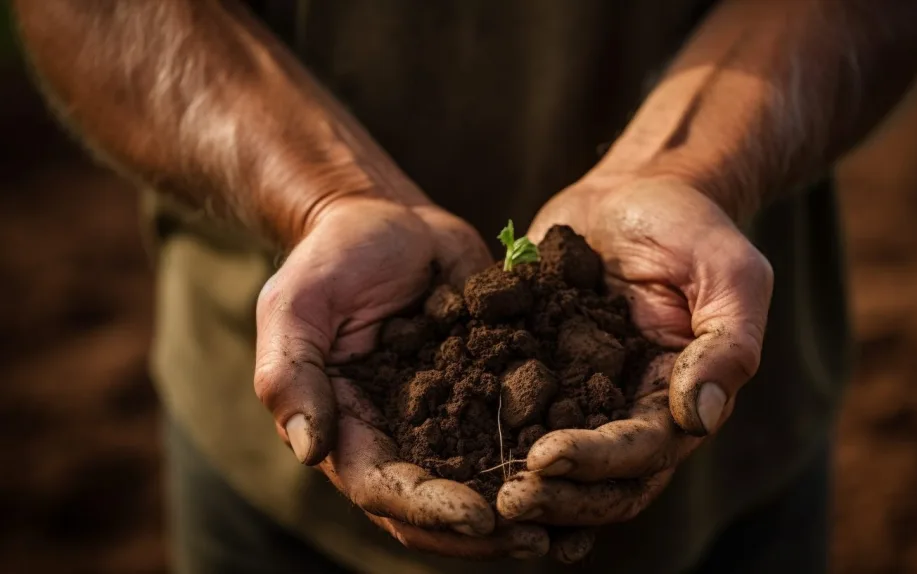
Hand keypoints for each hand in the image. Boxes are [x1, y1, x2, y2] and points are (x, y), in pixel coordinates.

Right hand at [253, 197, 549, 557]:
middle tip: (537, 539)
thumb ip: (292, 375)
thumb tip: (309, 452)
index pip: (385, 489)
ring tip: (573, 526)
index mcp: (349, 431)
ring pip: (485, 482)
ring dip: (525, 509)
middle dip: (486, 531)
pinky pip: (519, 430)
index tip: (478, 515)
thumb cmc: (331, 258)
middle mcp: (400, 438)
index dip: (430, 509)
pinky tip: (592, 463)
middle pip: (438, 508)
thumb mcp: (296, 306)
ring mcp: (448, 418)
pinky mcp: (489, 388)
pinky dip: (550, 455)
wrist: (386, 219)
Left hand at [497, 176, 772, 524]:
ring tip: (471, 488)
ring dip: (521, 482)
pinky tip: (445, 443)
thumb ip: (727, 345)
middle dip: (556, 495)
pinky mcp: (539, 369)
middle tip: (504, 500)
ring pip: (555, 463)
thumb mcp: (731, 275)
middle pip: (599, 479)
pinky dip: (484, 433)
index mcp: (678, 398)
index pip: (643, 452)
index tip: (545, 459)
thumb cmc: (692, 226)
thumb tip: (698, 418)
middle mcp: (629, 409)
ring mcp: (581, 394)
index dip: (597, 462)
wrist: (635, 189)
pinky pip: (512, 409)